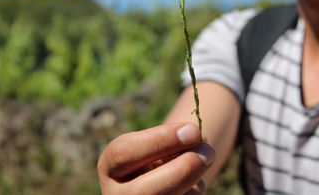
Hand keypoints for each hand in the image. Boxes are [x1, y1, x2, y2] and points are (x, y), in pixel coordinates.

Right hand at [97, 122, 214, 194]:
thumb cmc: (161, 155)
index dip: (161, 140)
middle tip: (208, 151)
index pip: (124, 153)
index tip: (192, 130)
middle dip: (183, 169)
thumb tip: (195, 136)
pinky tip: (190, 185)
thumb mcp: (159, 144)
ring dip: (195, 181)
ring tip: (205, 158)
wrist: (161, 181)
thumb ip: (171, 140)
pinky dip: (195, 192)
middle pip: (143, 192)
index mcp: (110, 167)